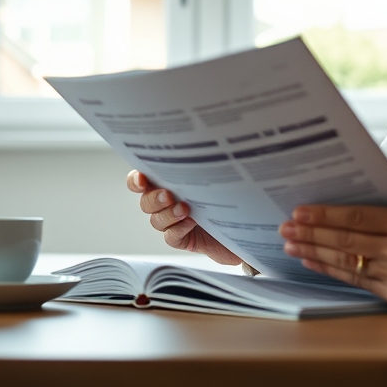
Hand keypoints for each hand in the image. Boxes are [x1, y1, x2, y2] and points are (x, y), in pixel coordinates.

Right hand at [126, 170, 241, 265]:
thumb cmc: (233, 195)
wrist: (250, 225)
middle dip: (154, 198)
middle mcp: (169, 202)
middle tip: (168, 195)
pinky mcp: (185, 239)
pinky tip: (190, 224)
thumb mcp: (217, 176)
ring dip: (167, 215)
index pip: (142, 180)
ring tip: (184, 210)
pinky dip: (177, 230)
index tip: (142, 178)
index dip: (136, 180)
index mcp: (171, 182)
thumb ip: (202, 164)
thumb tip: (198, 147)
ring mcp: (175, 222)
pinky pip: (171, 237)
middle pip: (146, 202)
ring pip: (156, 220)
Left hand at [278, 197, 386, 303]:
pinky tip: (313, 260)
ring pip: (347, 262)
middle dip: (311, 234)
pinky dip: (330, 269)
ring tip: (291, 244)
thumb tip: (344, 196)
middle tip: (286, 227)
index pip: (358, 218)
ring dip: (314, 253)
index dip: (325, 215)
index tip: (300, 212)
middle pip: (346, 241)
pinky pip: (355, 280)